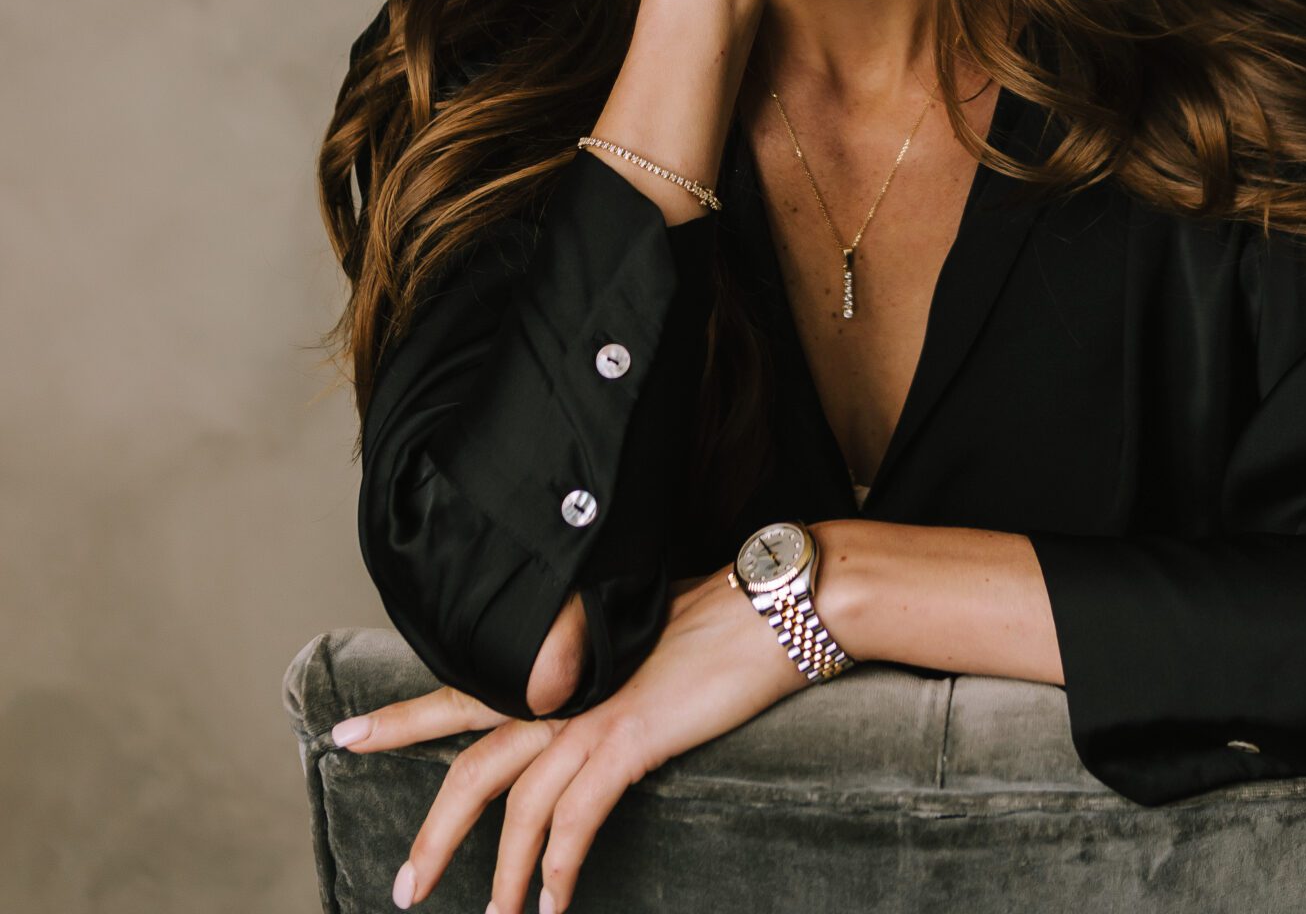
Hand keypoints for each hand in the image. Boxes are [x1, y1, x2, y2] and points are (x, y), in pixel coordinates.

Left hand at [372, 565, 834, 910]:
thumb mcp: (645, 642)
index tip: (348, 734)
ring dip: (502, 877)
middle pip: (472, 763)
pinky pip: (577, 817)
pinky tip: (554, 902)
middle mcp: (564, 686)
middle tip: (402, 888)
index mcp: (561, 661)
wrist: (773, 605)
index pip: (464, 688)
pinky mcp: (630, 735)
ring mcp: (594, 710)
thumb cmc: (722, 620)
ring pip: (519, 805)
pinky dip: (559, 867)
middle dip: (433, 833)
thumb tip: (595, 701)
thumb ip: (606, 675)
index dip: (404, 716)